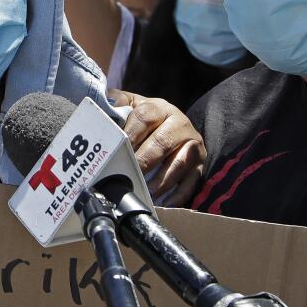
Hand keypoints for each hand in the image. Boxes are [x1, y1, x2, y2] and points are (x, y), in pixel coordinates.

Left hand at [109, 89, 204, 206]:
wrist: (174, 122)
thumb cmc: (145, 119)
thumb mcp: (132, 105)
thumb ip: (117, 103)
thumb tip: (106, 106)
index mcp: (159, 108)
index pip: (144, 118)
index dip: (130, 134)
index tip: (118, 150)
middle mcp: (179, 124)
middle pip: (162, 143)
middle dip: (144, 161)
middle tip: (129, 175)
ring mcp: (192, 144)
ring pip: (179, 162)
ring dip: (162, 180)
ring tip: (146, 193)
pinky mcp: (200, 163)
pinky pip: (193, 180)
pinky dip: (180, 193)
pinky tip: (166, 203)